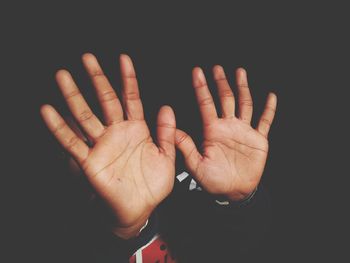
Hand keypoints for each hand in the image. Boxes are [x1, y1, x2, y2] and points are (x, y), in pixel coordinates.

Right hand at [41, 54, 175, 237]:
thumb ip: (166, 132)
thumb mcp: (166, 156)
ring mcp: (102, 145)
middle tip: (87, 58)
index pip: (131, 98)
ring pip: (85, 115)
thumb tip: (167, 107)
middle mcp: (117, 133)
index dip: (128, 78)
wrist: (141, 208)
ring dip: (74, 96)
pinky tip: (48, 111)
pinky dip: (59, 127)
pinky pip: (72, 142)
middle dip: (97, 78)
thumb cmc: (153, 185)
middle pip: (105, 100)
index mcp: (137, 130)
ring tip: (63, 76)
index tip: (123, 59)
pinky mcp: (90, 161)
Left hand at [175, 66, 276, 200]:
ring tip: (240, 72)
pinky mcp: (258, 139)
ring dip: (243, 88)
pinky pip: (265, 121)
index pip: (205, 103)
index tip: (196, 72)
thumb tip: (173, 131)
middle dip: (221, 83)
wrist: (234, 191)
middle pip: (225, 98)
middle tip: (217, 67)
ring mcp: (244, 131)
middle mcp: (228, 126)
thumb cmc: (213, 181)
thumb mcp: (196, 165)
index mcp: (212, 130)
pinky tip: (271, 97)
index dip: (201, 88)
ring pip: (244, 104)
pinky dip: (268, 109)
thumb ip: (186, 148)